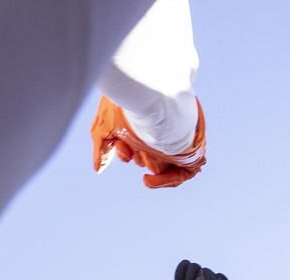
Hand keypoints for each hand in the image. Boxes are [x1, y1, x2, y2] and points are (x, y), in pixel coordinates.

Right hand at [91, 97, 207, 188]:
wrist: (151, 89)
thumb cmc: (126, 100)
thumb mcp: (105, 126)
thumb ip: (101, 148)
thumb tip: (99, 168)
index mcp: (144, 124)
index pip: (136, 148)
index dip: (125, 153)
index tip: (124, 149)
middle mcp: (160, 133)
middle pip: (149, 159)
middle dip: (138, 158)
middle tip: (133, 148)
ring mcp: (176, 142)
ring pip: (163, 167)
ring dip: (149, 165)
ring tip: (144, 153)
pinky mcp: (190, 150)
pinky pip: (182, 174)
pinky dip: (166, 180)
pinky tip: (148, 180)